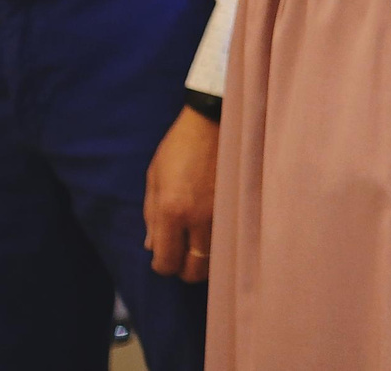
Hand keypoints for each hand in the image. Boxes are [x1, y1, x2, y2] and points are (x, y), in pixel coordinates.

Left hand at [143, 106, 219, 282]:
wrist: (215, 120)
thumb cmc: (179, 146)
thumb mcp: (154, 178)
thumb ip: (151, 215)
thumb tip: (152, 246)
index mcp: (171, 211)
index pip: (166, 262)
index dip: (163, 265)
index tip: (164, 255)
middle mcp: (198, 218)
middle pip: (194, 270)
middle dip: (185, 268)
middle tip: (183, 253)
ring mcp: (223, 213)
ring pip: (215, 258)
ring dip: (205, 256)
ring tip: (200, 241)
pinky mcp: (240, 205)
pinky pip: (229, 238)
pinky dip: (221, 242)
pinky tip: (216, 230)